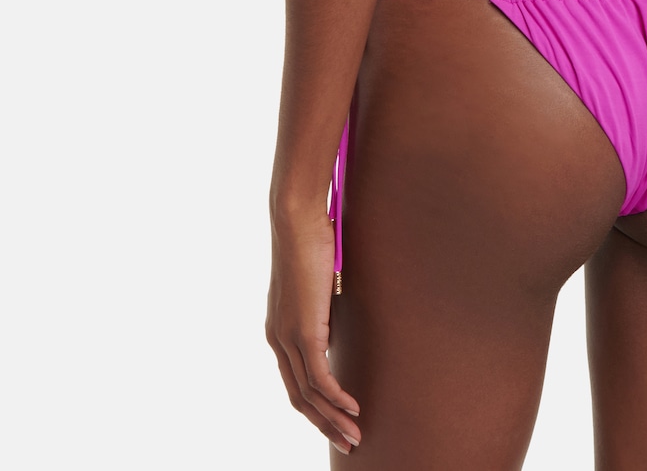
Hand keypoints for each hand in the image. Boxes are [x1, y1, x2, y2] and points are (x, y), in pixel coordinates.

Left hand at [266, 205, 360, 454]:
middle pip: (299, 396)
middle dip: (324, 423)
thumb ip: (322, 308)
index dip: (315, 406)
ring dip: (333, 418)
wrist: (296, 221)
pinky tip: (353, 408)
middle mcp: (277, 339)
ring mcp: (288, 337)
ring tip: (355, 434)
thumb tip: (336, 322)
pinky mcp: (303, 331)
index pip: (294, 381)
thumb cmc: (310, 240)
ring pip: (309, 393)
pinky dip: (336, 398)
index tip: (337, 420)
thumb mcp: (317, 283)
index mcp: (278, 330)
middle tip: (348, 441)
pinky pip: (319, 377)